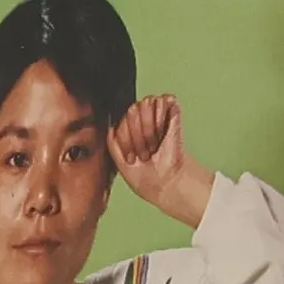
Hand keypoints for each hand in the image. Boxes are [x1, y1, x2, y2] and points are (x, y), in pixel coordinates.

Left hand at [107, 94, 212, 227]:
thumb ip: (112, 142)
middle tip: (144, 154)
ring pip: (144, 103)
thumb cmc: (146, 177)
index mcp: (128, 130)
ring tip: (153, 145)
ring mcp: (157, 115)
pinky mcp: (173, 113)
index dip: (124, 139)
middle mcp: (142, 120)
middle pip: (131, 110)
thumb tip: (110, 124)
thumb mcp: (119, 162)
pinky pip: (162, 100)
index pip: (119, 120)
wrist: (166, 183)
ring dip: (147, 128)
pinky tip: (162, 133)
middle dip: (136, 135)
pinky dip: (159, 117)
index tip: (132, 158)